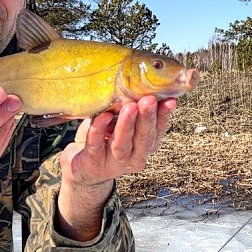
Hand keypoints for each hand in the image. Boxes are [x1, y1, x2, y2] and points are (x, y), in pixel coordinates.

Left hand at [55, 96, 175, 239]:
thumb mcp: (122, 125)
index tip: (169, 100)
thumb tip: (141, 84)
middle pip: (144, 138)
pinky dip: (100, 129)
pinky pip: (96, 144)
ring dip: (127, 124)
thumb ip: (131, 111)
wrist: (83, 167)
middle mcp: (134, 158)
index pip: (158, 132)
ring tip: (130, 106)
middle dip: (147, 118)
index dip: (164, 117)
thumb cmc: (106, 139)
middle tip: (149, 100)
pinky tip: (103, 116)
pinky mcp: (93, 163)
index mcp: (145, 147)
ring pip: (122, 144)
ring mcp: (113, 163)